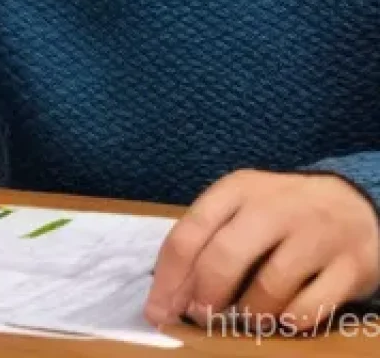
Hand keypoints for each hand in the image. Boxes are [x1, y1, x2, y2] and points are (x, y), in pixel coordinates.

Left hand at [144, 169, 379, 333]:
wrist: (353, 203)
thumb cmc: (279, 210)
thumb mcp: (239, 207)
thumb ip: (206, 240)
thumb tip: (168, 293)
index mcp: (237, 189)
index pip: (189, 232)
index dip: (168, 278)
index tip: (157, 310)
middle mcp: (274, 206)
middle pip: (224, 257)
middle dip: (205, 296)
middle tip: (201, 317)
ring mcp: (315, 235)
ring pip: (268, 288)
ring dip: (249, 314)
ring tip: (246, 317)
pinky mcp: (350, 266)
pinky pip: (310, 308)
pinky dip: (289, 321)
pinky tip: (283, 318)